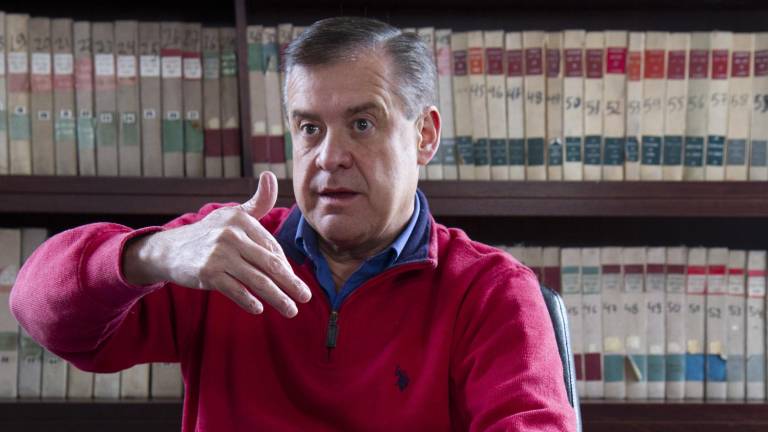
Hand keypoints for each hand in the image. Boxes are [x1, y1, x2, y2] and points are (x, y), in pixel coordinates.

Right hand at [124, 171, 311, 316]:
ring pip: (256, 280)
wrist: (169, 250)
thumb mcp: (232, 214)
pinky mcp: (207, 273)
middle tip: (306, 296)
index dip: (285, 267)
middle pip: (269, 264)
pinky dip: (248, 300)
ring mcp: (218, 254)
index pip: (271, 247)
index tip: (293, 282)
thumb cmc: (209, 233)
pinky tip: (259, 309)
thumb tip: (270, 175)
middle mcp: (230, 234)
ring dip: (277, 297)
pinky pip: (235, 290)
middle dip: (291, 283)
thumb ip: (257, 202)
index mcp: (240, 219)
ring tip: (291, 310)